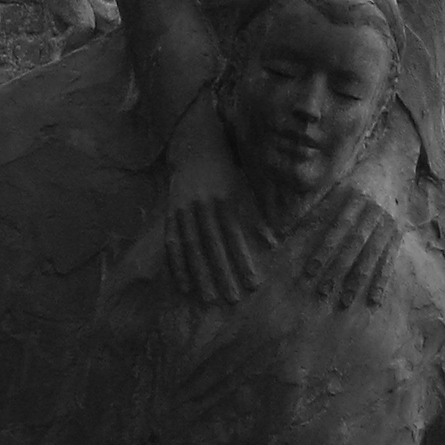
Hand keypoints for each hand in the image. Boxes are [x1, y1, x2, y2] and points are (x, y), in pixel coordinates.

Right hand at [165, 108, 269, 305]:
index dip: (244, 260)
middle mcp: (203, 206)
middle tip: (232, 299)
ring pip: (192, 247)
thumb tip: (273, 243)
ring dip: (200, 274)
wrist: (194, 145)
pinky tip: (184, 284)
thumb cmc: (226, 169)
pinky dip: (177, 264)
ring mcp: (184, 210)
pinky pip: (172, 242)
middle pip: (213, 245)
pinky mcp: (171, 213)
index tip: (253, 283)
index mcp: (225, 199)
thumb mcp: (245, 187)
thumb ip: (257, 215)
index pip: (236, 236)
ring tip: (208, 298)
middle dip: (223, 273)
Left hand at [292, 180, 401, 307]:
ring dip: (359, 280)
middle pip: (354, 244)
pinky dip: (382, 281)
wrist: (394, 164)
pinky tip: (373, 299)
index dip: (324, 249)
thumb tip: (287, 228)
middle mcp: (373, 211)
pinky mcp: (398, 234)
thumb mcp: (336, 186)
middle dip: (339, 269)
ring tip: (345, 301)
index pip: (337, 227)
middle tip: (323, 292)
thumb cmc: (356, 179)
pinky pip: (390, 260)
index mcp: (354, 197)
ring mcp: (387, 224)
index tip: (310, 270)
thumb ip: (316, 207)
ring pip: (372, 255)